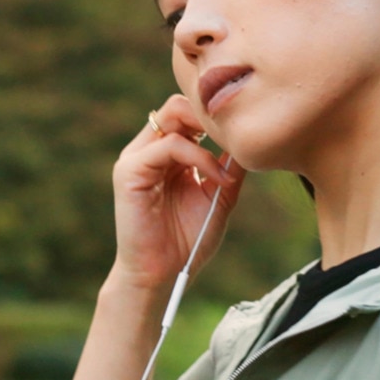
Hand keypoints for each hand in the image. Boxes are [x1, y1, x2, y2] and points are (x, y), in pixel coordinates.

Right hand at [109, 96, 242, 300]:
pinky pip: (169, 145)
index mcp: (168, 153)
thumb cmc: (188, 240)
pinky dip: (200, 158)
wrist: (163, 274)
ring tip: (230, 165)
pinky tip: (218, 180)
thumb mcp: (219, 196)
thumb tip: (249, 138)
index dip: (215, 117)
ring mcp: (136, 158)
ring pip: (173, 115)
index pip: (188, 113)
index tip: (246, 134)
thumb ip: (229, 166)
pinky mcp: (130, 171)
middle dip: (211, 115)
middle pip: (178, 105)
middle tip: (239, 137)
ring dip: (208, 133)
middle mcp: (149, 149)